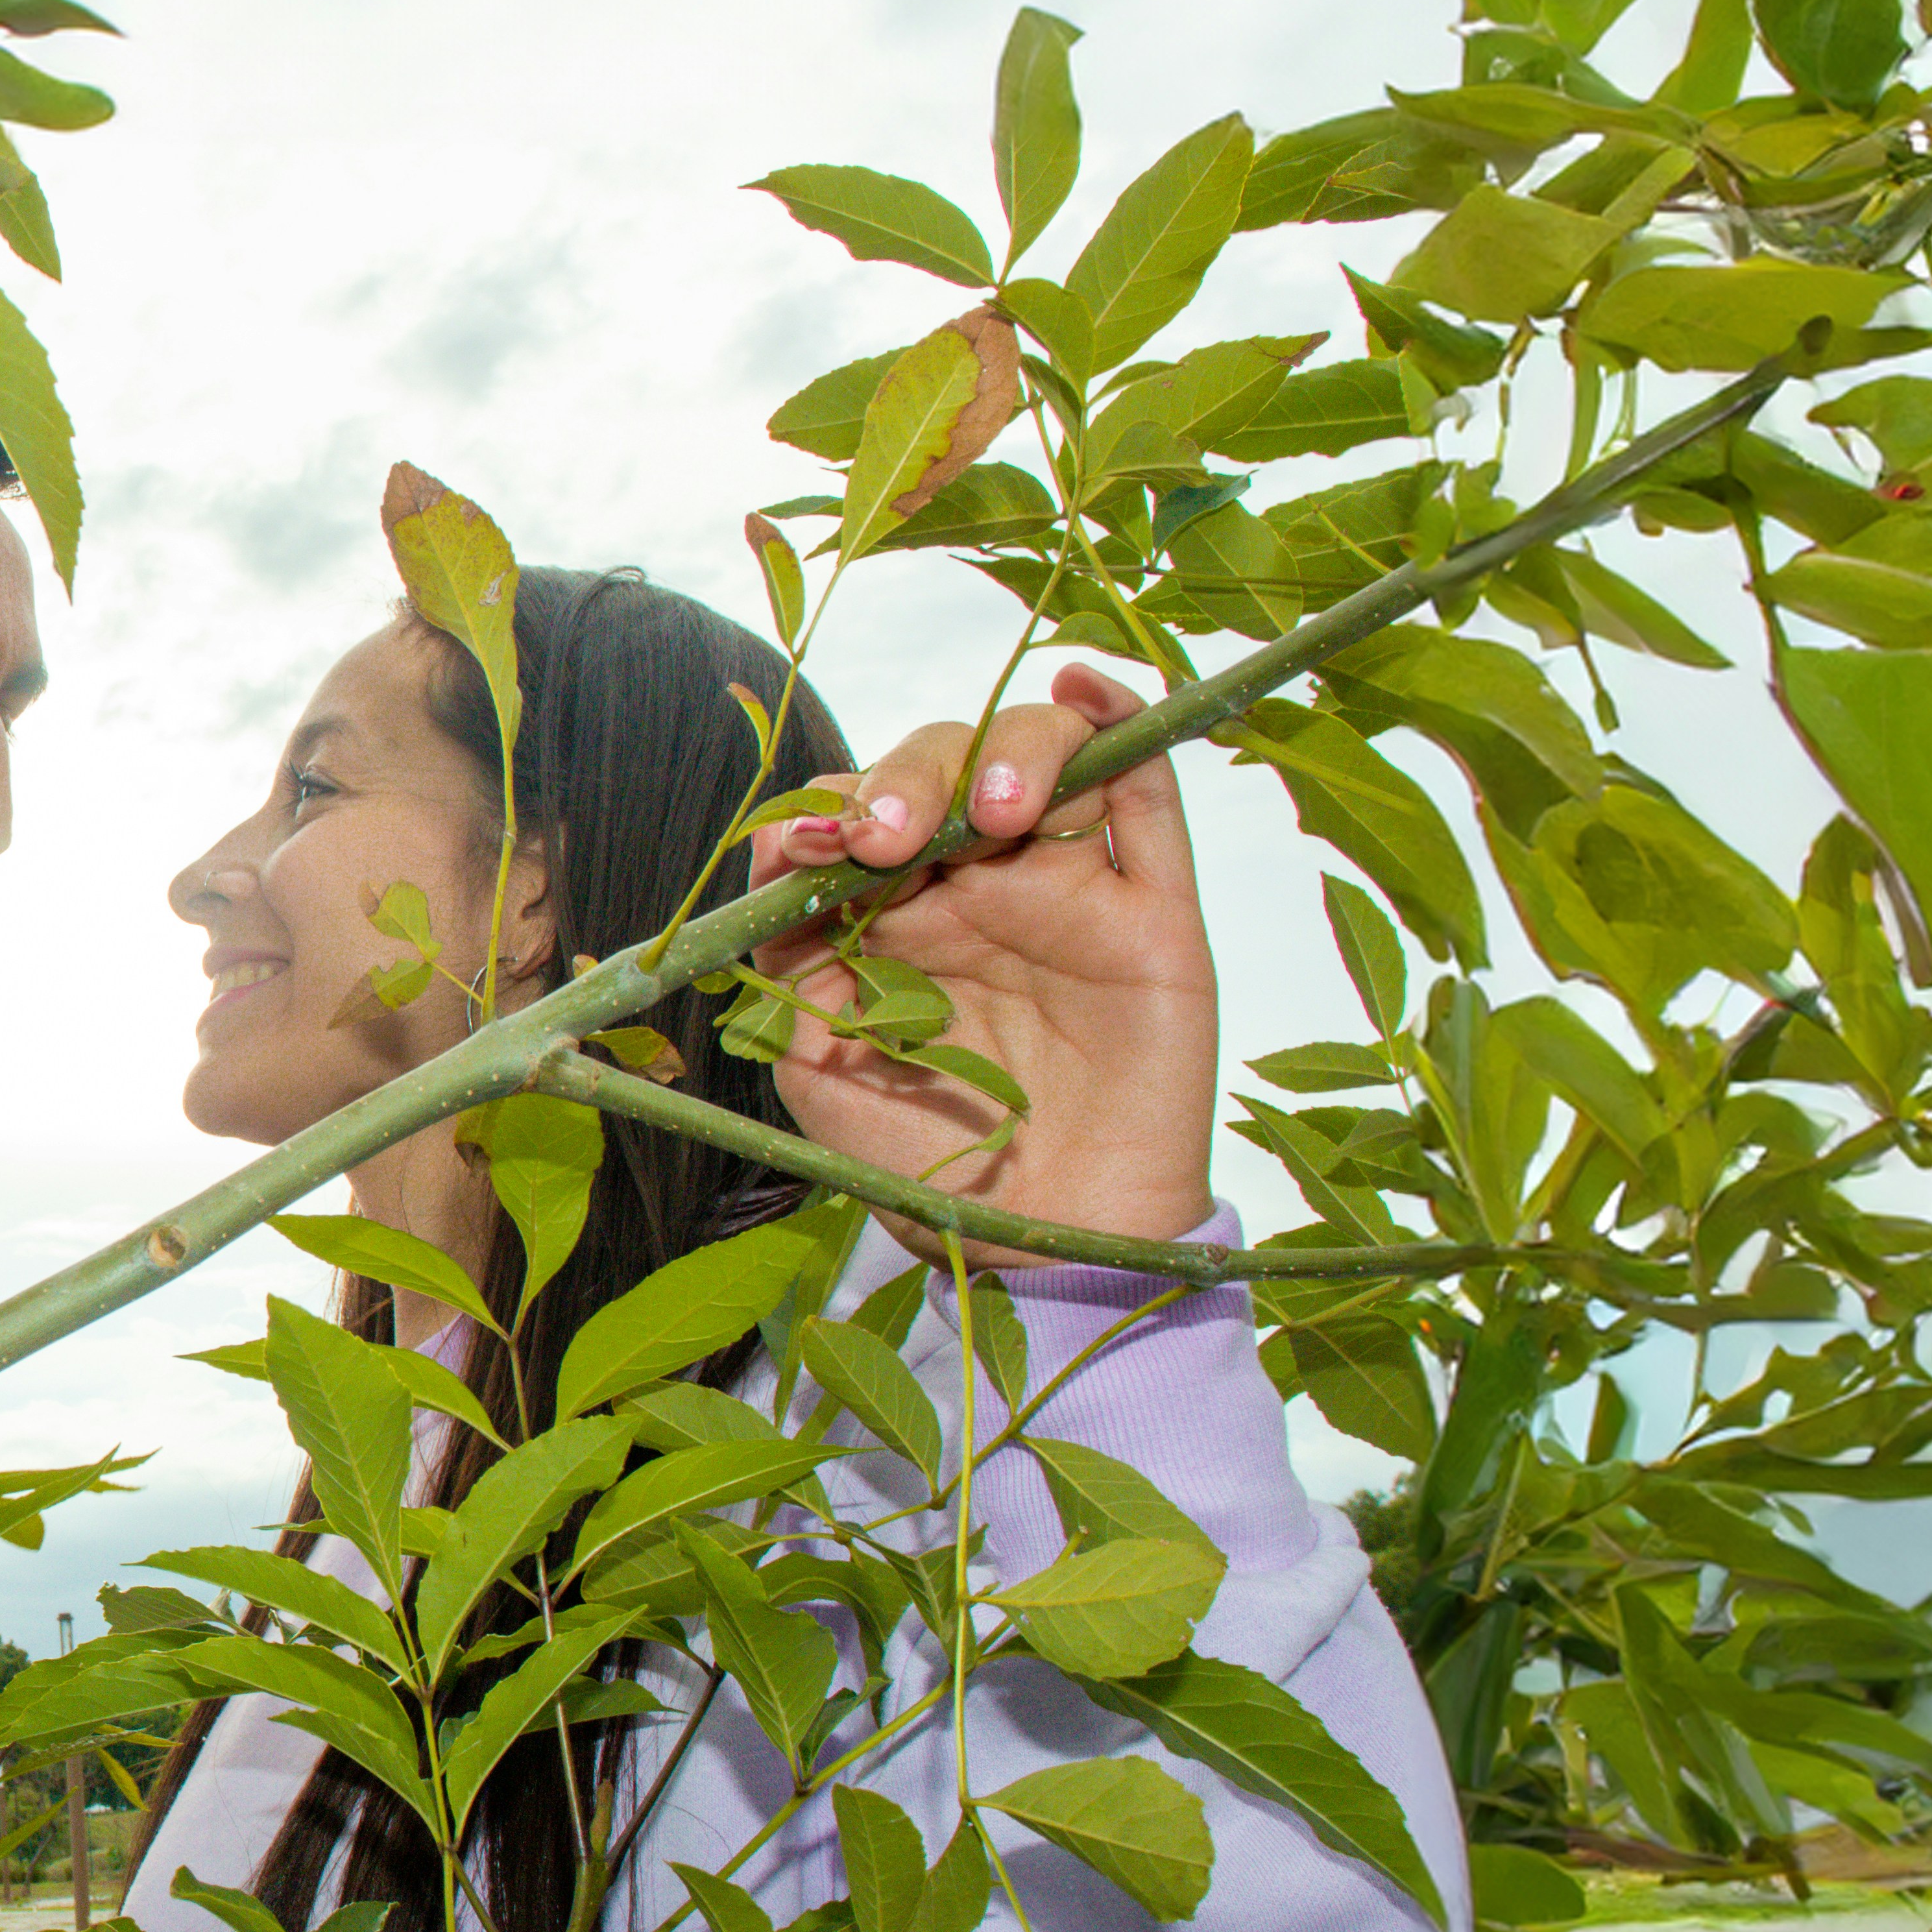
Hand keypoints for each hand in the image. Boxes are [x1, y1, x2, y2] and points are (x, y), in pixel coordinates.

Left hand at [752, 661, 1219, 1261]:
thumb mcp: (821, 1061)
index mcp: (891, 909)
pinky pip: (1148, 788)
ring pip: (1041, 754)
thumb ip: (791, 956)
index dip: (829, 807)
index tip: (807, 848)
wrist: (1044, 1241)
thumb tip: (778, 845)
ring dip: (1005, 754)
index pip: (858, 808)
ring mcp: (1067, 883)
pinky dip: (1123, 719)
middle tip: (884, 839)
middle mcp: (978, 880)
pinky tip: (1082, 689)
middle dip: (904, 779)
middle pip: (942, 766)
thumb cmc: (926, 1161)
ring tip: (988, 815)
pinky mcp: (1152, 905)